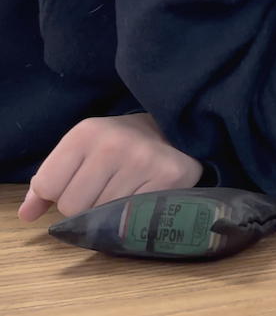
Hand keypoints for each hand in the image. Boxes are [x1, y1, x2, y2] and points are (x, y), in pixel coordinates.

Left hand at [18, 113, 202, 221]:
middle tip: (108, 188)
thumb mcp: (81, 150)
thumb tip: (26, 215)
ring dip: (112, 211)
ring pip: (102, 215)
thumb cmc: (122, 146)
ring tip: (128, 191)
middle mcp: (112, 144)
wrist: (175, 132)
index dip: (61, 193)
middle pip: (73, 206)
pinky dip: (136, 214)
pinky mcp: (168, 176)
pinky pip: (133, 216)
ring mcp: (142, 160)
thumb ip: (49, 181)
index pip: (48, 187)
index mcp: (85, 133)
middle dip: (87, 205)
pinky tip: (144, 196)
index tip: (81, 183)